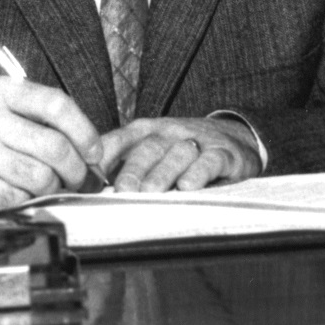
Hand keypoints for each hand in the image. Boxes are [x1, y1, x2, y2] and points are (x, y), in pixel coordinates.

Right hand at [0, 77, 100, 209]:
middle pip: (55, 146)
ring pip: (41, 177)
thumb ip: (41, 116)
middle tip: (79, 177)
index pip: (56, 104)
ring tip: (49, 186)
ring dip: (54, 187)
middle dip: (76, 168)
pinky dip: (29, 200)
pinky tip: (21, 193)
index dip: (85, 131)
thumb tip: (97, 150)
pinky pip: (20, 199)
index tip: (94, 151)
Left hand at [95, 115, 261, 192]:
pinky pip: (210, 161)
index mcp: (148, 131)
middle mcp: (171, 132)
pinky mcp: (224, 154)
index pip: (122, 137)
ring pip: (178, 155)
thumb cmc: (183, 150)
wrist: (233, 137)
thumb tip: (90, 187)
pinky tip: (188, 186)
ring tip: (151, 192)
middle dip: (134, 169)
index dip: (106, 153)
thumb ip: (125, 164)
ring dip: (163, 173)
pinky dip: (199, 173)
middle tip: (123, 190)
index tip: (91, 172)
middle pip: (149, 148)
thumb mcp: (154, 150)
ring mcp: (198, 141)